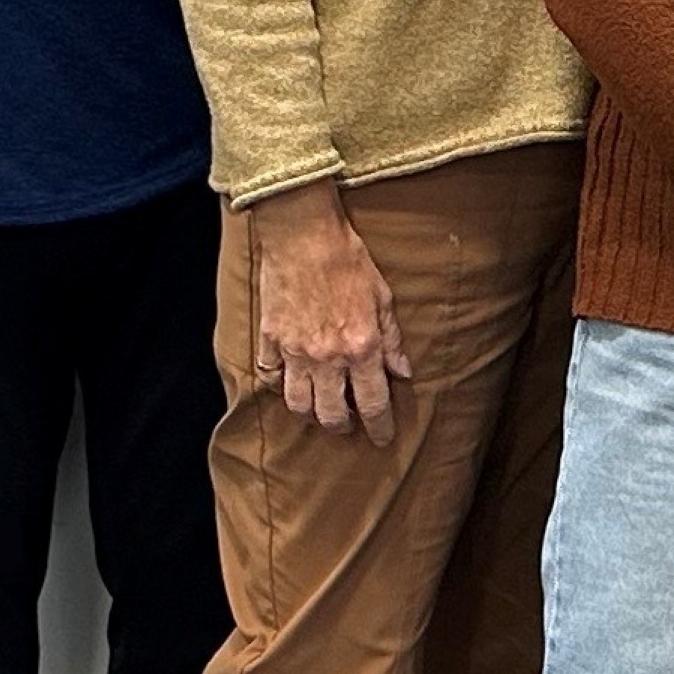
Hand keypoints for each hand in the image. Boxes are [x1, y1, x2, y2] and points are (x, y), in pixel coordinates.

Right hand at [245, 186, 402, 435]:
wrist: (303, 235)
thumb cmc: (347, 260)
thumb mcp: (383, 299)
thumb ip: (392, 340)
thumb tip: (403, 371)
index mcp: (359, 348)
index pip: (372, 402)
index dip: (380, 426)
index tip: (384, 438)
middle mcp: (326, 358)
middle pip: (331, 413)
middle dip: (342, 426)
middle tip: (348, 426)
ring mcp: (294, 350)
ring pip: (297, 403)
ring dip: (310, 413)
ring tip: (318, 409)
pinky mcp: (270, 338)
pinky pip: (271, 374)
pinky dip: (280, 383)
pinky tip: (289, 381)